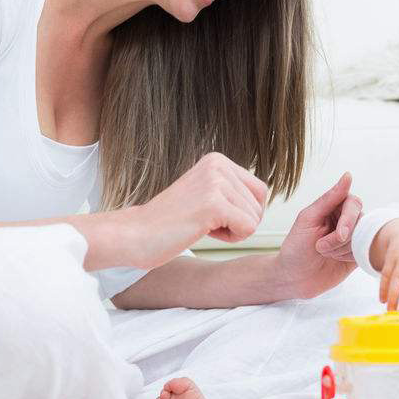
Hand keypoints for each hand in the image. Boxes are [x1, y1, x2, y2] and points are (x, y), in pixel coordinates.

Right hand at [128, 152, 267, 268]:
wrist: (136, 234)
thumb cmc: (169, 222)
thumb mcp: (205, 194)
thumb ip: (231, 190)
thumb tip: (263, 199)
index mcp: (217, 160)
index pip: (259, 191)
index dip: (242, 213)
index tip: (211, 215)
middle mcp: (218, 164)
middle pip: (259, 206)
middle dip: (237, 223)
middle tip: (203, 222)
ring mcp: (216, 182)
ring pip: (255, 219)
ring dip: (231, 232)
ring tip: (199, 225)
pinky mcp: (214, 203)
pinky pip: (248, 229)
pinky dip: (230, 239)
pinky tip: (203, 232)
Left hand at [274, 173, 362, 298]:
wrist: (294, 279)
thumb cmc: (296, 248)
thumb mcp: (308, 219)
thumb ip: (329, 198)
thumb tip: (348, 176)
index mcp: (333, 207)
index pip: (353, 203)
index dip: (348, 219)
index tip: (340, 235)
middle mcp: (346, 220)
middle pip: (361, 222)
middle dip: (341, 239)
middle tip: (321, 248)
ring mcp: (354, 237)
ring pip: (364, 238)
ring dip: (342, 250)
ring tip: (325, 254)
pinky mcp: (358, 254)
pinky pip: (366, 252)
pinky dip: (350, 258)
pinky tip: (335, 260)